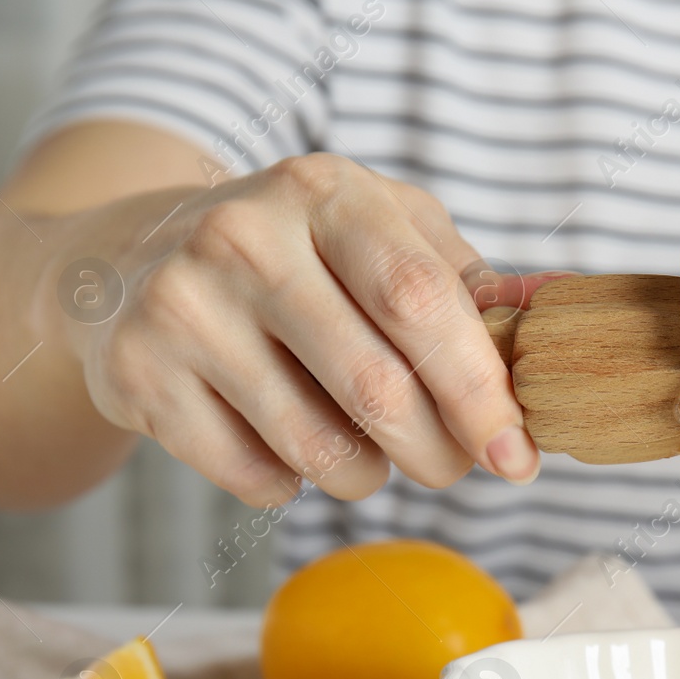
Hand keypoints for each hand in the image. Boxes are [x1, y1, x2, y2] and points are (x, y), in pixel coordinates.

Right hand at [59, 153, 559, 505]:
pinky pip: (257, 478)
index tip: (519, 453)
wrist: (126, 264)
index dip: (480, 390)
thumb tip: (553, 313)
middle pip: (378, 390)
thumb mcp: (378, 229)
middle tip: (454, 465)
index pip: (421, 302)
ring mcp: (183, 308)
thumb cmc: (293, 254)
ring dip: (370, 475)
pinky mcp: (140, 376)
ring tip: (369, 450)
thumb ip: (463, 277)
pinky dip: (293, 483)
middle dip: (439, 454)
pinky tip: (285, 441)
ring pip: (320, 449)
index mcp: (325, 195)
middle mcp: (245, 239)